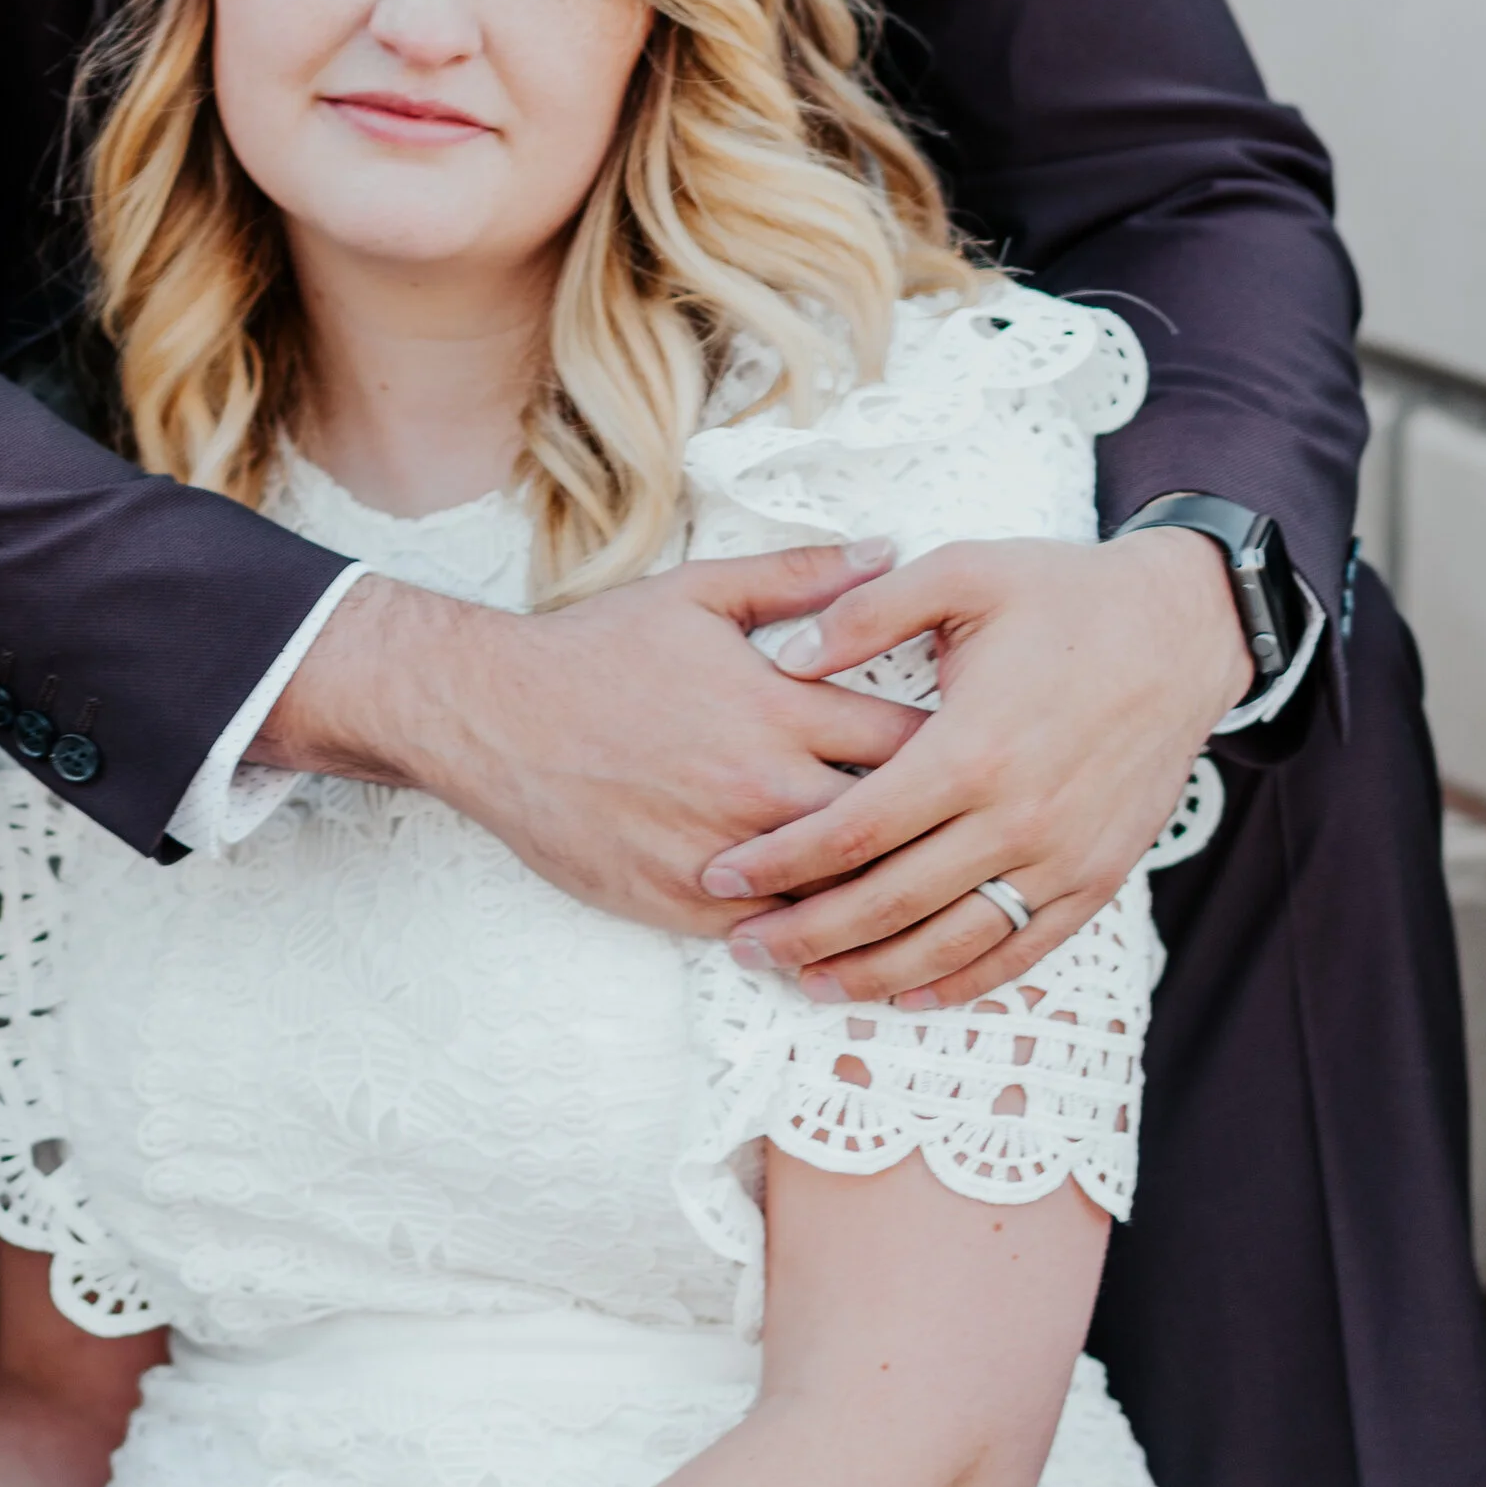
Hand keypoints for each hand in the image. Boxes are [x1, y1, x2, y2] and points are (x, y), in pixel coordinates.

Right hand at [258, 549, 923, 932]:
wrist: (491, 717)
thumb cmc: (598, 650)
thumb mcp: (701, 593)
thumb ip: (804, 576)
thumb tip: (890, 550)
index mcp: (778, 710)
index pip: (909, 744)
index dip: (963, 751)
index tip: (994, 753)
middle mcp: (760, 789)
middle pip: (890, 830)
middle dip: (940, 832)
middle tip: (985, 833)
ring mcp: (721, 854)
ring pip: (838, 894)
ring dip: (888, 895)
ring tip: (941, 898)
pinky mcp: (679, 903)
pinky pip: (772, 934)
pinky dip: (814, 935)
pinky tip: (852, 936)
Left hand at [700, 530, 1248, 1003]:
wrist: (1182, 630)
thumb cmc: (1064, 595)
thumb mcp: (961, 573)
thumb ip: (865, 611)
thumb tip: (786, 660)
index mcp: (969, 748)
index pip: (851, 831)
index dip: (779, 862)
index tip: (721, 875)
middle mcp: (1014, 817)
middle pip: (888, 902)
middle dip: (805, 933)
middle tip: (745, 947)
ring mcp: (1059, 857)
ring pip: (949, 943)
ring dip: (872, 971)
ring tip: (806, 981)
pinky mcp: (1095, 878)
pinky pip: (1020, 950)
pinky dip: (961, 982)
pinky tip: (909, 994)